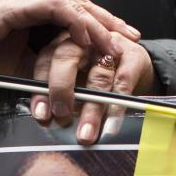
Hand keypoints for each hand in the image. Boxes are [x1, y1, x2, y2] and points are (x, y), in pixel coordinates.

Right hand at [0, 0, 140, 85]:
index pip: (76, 16)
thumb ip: (49, 69)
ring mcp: (24, 0)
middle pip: (81, 7)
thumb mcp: (25, 70)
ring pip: (72, 6)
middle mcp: (32, 0)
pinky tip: (88, 37)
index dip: (102, 28)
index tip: (123, 43)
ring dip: (97, 24)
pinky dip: (74, 22)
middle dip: (109, 22)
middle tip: (132, 38)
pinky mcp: (15, 6)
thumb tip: (76, 84)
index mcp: (34, 13)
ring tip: (114, 41)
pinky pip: (54, 9)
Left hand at [29, 32, 157, 143]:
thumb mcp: (74, 82)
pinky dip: (116, 108)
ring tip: (86, 134)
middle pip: (67, 58)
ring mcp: (109, 46)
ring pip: (97, 77)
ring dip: (91, 110)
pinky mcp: (132, 57)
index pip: (45, 61)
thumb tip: (48, 123)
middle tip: (61, 118)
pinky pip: (123, 83)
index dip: (41, 89)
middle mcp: (84, 41)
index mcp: (63, 45)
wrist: (135, 65)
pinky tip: (110, 126)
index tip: (41, 115)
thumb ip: (59, 97)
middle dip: (61, 90)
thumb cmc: (97, 76)